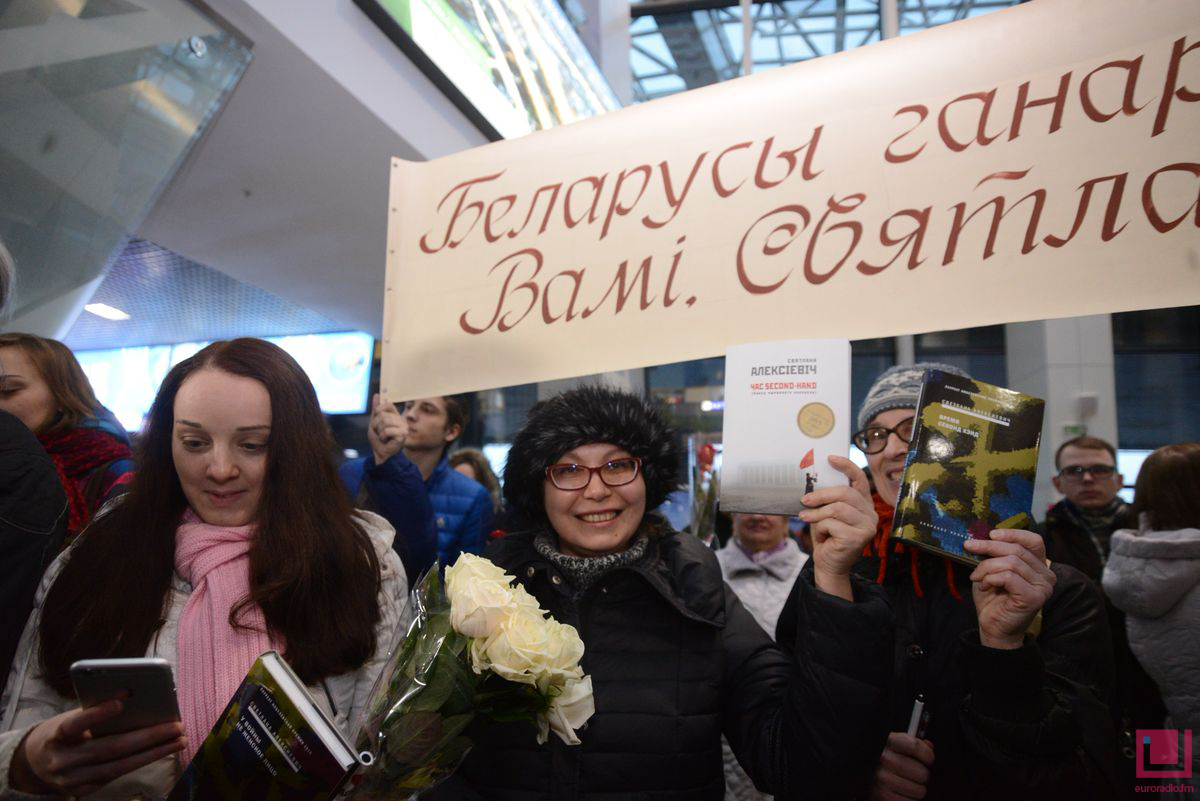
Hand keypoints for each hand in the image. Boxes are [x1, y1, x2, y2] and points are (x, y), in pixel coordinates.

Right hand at [12, 701, 185, 796]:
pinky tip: (161, 751)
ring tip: (179, 740)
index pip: (75, 724)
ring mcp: (72, 780)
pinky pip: (117, 776)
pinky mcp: (83, 790)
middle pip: (110, 749)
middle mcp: (62, 760)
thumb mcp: (69, 717)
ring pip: (118, 767)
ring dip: (154, 753)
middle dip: (148, 737)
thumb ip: (95, 711)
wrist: (35, 764)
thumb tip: (135, 698)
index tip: (122, 702)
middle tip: (177, 725)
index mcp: (55, 735)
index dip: (98, 714)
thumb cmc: (61, 732)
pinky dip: (141, 762)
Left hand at [368, 392, 408, 465]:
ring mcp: (404, 427)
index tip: (378, 422)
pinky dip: (382, 437)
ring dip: (379, 431)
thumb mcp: (374, 422)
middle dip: (376, 425)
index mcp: (397, 416)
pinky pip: (387, 430)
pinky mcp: (403, 435)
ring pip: (384, 422)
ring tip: (383, 437)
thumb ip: (376, 409)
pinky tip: (386, 441)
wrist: (381, 455)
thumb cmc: (379, 440)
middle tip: (380, 433)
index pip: (387, 404)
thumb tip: (377, 395)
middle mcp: (402, 420)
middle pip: (383, 414)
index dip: (378, 412)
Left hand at [798, 455, 877, 599]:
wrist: (829, 565)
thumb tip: (812, 482)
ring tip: (806, 519)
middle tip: (804, 500)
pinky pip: (833, 524)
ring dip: (817, 514)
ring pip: (838, 509)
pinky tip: (822, 537)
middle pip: (845, 493)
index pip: (859, 479)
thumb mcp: (826, 514)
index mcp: (863, 504)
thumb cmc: (827, 537)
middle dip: (821, 495)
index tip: (830, 458)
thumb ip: (826, 500)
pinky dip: (821, 529)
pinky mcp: (860, 537)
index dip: (846, 466)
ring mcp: (868, 526)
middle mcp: (870, 514)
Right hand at [870, 732, 934, 800]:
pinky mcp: (882, 795)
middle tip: (918, 775)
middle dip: (924, 776)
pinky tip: (904, 793)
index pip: (915, 745)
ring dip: (918, 790)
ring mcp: (882, 778)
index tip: (928, 759)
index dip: (927, 754)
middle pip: (921, 772)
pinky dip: (910, 800)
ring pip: (918, 790)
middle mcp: (883, 758)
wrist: (870, 776)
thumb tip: (929, 747)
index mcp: (889, 742)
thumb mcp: (899, 746)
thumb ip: (914, 745)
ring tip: (910, 785)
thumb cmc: (889, 760)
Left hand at [963, 529, 1055, 648]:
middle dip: (989, 546)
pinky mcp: (1034, 597)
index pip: (1033, 540)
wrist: (993, 628)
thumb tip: (981, 535)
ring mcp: (1043, 587)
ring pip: (1011, 562)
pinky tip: (984, 586)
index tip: (990, 533)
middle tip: (968, 546)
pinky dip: (991, 578)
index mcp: (1039, 565)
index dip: (1012, 533)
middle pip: (1017, 549)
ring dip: (986, 567)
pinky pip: (1009, 577)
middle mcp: (1046, 575)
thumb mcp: (992, 570)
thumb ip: (994, 554)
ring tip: (976, 577)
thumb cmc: (993, 599)